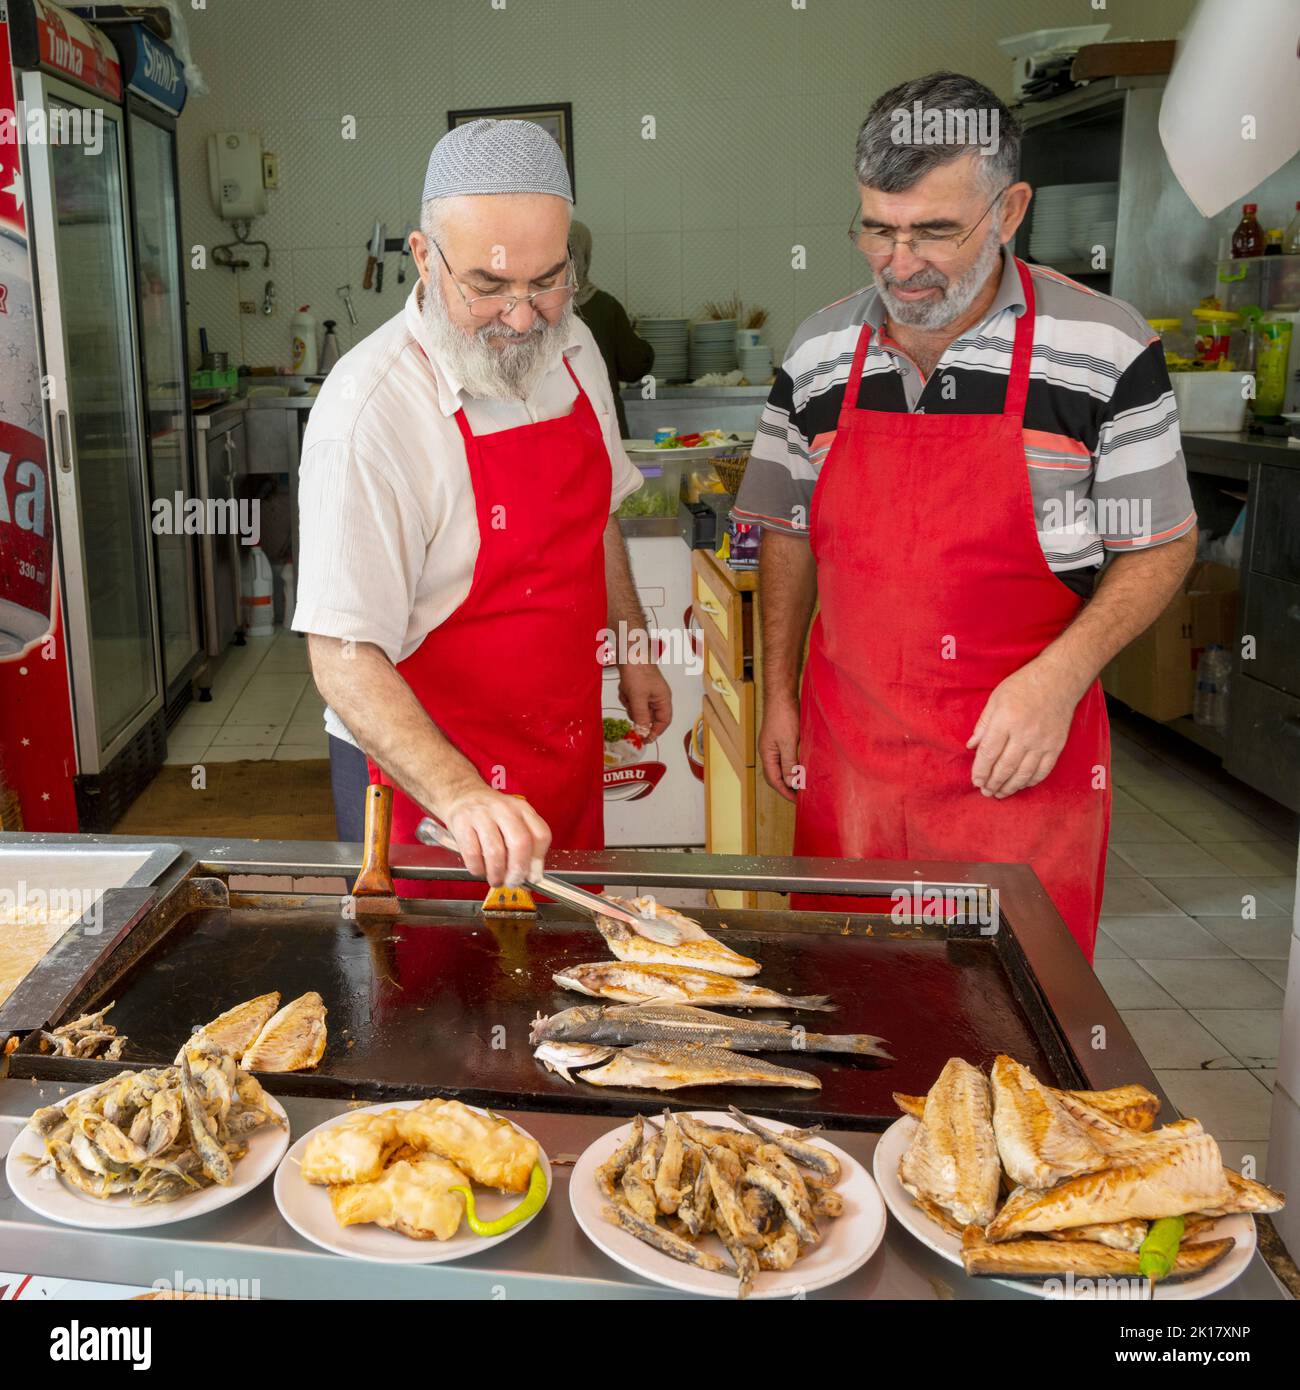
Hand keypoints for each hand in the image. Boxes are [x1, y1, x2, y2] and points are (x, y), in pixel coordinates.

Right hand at [436, 780, 551, 886]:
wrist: (461, 795)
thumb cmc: (491, 815)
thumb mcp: (513, 821)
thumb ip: (525, 846)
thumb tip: (533, 877)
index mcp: (522, 809)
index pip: (541, 835)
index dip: (538, 860)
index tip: (533, 875)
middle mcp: (504, 809)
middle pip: (520, 843)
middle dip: (518, 870)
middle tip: (513, 882)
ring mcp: (482, 814)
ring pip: (495, 851)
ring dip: (497, 874)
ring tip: (496, 880)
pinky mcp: (462, 823)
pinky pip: (472, 854)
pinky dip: (478, 869)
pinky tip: (480, 870)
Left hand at [618, 662, 671, 738]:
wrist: (628, 652)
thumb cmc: (638, 671)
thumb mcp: (639, 697)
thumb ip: (641, 717)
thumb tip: (643, 733)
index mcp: (663, 699)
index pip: (663, 722)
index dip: (655, 732)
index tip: (644, 740)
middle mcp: (657, 697)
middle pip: (648, 716)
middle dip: (637, 712)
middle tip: (631, 705)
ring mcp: (647, 692)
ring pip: (637, 708)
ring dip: (629, 703)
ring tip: (627, 691)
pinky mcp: (637, 688)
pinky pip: (631, 699)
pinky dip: (625, 696)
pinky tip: (624, 687)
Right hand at [758, 694, 801, 802]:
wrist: (782, 694)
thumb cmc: (783, 716)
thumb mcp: (788, 742)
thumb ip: (789, 764)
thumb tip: (791, 783)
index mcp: (767, 754)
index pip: (774, 780)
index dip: (785, 792)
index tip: (797, 801)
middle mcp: (769, 752)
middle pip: (776, 775)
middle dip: (787, 787)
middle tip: (801, 797)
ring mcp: (775, 745)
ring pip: (782, 767)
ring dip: (791, 777)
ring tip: (803, 785)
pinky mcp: (783, 738)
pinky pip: (787, 758)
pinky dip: (795, 766)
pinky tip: (803, 767)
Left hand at [967, 656, 1084, 798]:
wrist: (1058, 680)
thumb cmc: (1023, 686)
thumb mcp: (995, 699)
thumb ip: (983, 724)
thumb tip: (971, 746)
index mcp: (1005, 720)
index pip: (988, 753)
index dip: (980, 771)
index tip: (975, 781)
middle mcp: (1024, 734)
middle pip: (1005, 767)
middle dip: (993, 783)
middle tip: (985, 792)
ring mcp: (1042, 742)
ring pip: (1023, 773)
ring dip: (1010, 787)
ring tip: (999, 793)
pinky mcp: (1056, 746)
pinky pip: (1043, 770)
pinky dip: (1030, 781)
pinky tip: (1021, 785)